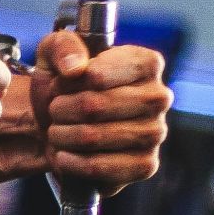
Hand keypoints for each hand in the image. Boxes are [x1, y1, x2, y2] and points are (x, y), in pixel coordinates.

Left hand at [31, 31, 172, 192]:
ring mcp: (156, 133)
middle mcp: (159, 96)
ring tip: (57, 131)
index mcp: (145, 63)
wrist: (58, 127)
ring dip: (63, 135)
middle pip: (95, 106)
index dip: (69, 82)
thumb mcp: (54, 54)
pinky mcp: (146, 165)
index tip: (61, 83)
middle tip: (55, 110)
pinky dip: (73, 163)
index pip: (98, 74)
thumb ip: (64, 46)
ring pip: (95, 136)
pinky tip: (64, 156)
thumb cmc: (63, 85)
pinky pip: (102, 168)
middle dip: (62, 109)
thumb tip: (76, 67)